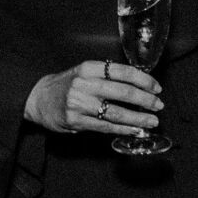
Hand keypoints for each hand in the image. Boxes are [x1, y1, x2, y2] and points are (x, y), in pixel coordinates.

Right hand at [27, 59, 163, 137]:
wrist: (38, 99)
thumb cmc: (67, 84)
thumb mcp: (84, 72)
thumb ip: (107, 76)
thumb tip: (140, 84)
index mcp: (89, 68)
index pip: (123, 71)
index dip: (143, 80)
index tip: (156, 87)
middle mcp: (84, 84)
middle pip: (123, 92)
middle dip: (145, 100)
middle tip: (159, 105)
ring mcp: (79, 104)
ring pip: (116, 112)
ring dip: (138, 118)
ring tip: (152, 121)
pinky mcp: (76, 121)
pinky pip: (105, 126)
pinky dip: (123, 129)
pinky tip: (135, 129)